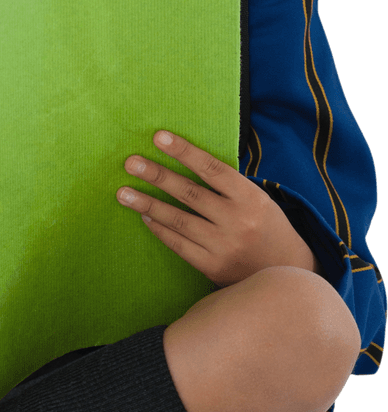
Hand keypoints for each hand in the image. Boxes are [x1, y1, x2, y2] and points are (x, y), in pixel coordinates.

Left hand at [116, 130, 322, 287]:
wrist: (288, 274)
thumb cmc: (267, 228)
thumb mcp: (258, 200)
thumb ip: (227, 185)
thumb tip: (185, 159)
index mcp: (251, 198)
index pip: (212, 169)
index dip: (184, 151)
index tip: (158, 137)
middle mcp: (237, 220)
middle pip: (189, 193)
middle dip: (156, 176)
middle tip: (130, 163)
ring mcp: (224, 246)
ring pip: (178, 220)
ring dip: (147, 205)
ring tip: (123, 193)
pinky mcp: (213, 267)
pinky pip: (179, 245)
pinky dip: (160, 230)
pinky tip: (145, 217)